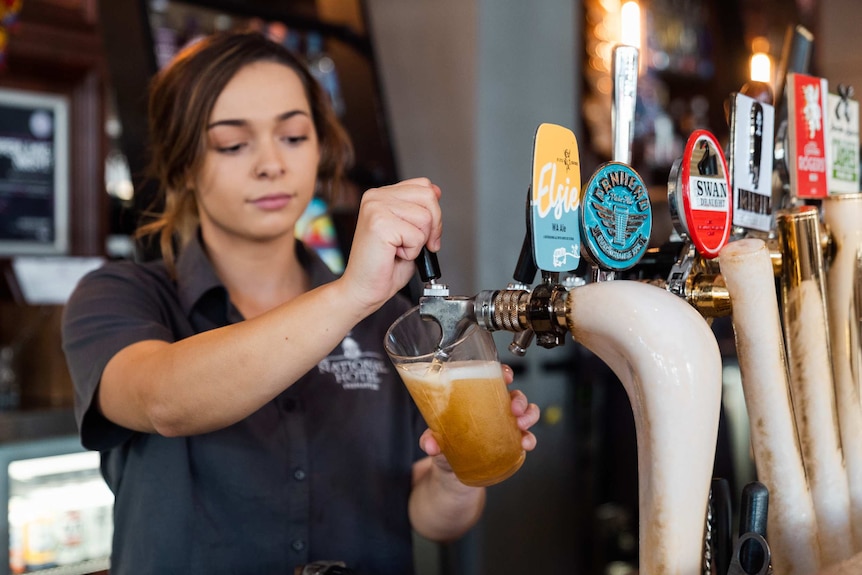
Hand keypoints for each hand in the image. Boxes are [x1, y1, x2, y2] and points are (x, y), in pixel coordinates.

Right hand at [341, 177, 441, 311]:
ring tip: (398, 249)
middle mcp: (376, 197)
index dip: (433, 212)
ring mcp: (376, 208)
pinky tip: (394, 254)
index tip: (425, 233)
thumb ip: (420, 209)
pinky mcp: (379, 224)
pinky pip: (416, 235)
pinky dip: (412, 251)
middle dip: (432, 226)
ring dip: (419, 241)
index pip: (424, 186)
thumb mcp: (409, 230)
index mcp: (382, 195)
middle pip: (428, 196)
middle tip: (416, 245)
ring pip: (425, 217)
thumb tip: (436, 191)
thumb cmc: (384, 265)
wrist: (363, 288)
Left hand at [419, 364, 540, 471]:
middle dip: (519, 398)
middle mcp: (494, 407)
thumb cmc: (446, 444)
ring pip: (526, 412)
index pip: (493, 377)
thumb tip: (431, 443)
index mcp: (477, 397)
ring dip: (529, 415)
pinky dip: (530, 438)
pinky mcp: (512, 442)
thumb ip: (430, 439)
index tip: (506, 376)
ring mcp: (505, 424)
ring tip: (522, 425)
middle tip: (514, 408)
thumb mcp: (436, 439)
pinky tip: (525, 443)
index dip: (504, 373)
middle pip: (514, 394)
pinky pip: (527, 435)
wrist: (452, 471)